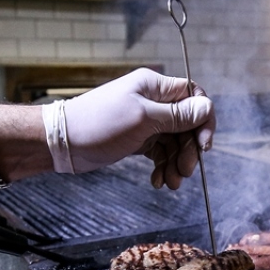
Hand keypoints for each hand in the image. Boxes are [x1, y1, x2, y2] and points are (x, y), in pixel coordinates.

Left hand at [61, 68, 214, 188]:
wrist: (62, 142)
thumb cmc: (98, 124)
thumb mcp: (143, 118)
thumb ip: (177, 115)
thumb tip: (207, 107)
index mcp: (155, 87)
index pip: (194, 97)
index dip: (204, 121)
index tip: (204, 145)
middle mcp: (153, 101)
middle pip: (187, 124)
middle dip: (189, 149)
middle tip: (185, 171)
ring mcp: (145, 121)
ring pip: (175, 141)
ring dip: (177, 162)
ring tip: (171, 182)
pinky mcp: (137, 138)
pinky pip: (160, 152)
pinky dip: (162, 166)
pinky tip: (158, 180)